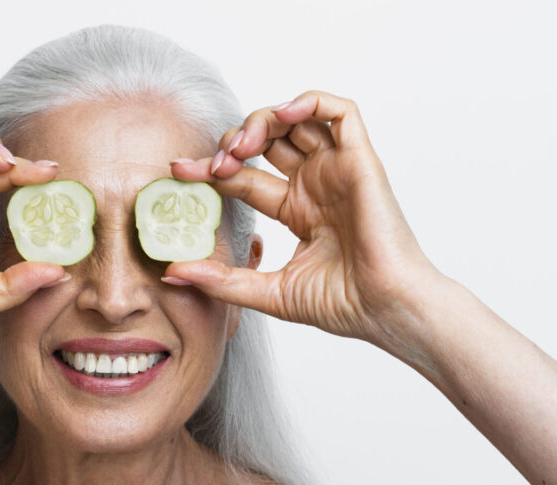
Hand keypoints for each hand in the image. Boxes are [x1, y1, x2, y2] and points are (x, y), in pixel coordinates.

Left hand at [165, 90, 442, 348]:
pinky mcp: (361, 160)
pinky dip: (308, 102)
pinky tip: (282, 117)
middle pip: (266, 141)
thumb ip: (221, 280)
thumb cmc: (343, 305)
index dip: (210, 169)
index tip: (179, 171)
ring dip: (262, 120)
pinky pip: (340, 111)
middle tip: (215, 162)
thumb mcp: (267, 292)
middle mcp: (315, 185)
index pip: (244, 177)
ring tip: (242, 145)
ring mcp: (337, 170)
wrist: (385, 310)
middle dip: (233, 142)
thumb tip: (171, 272)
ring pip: (297, 118)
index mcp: (297, 210)